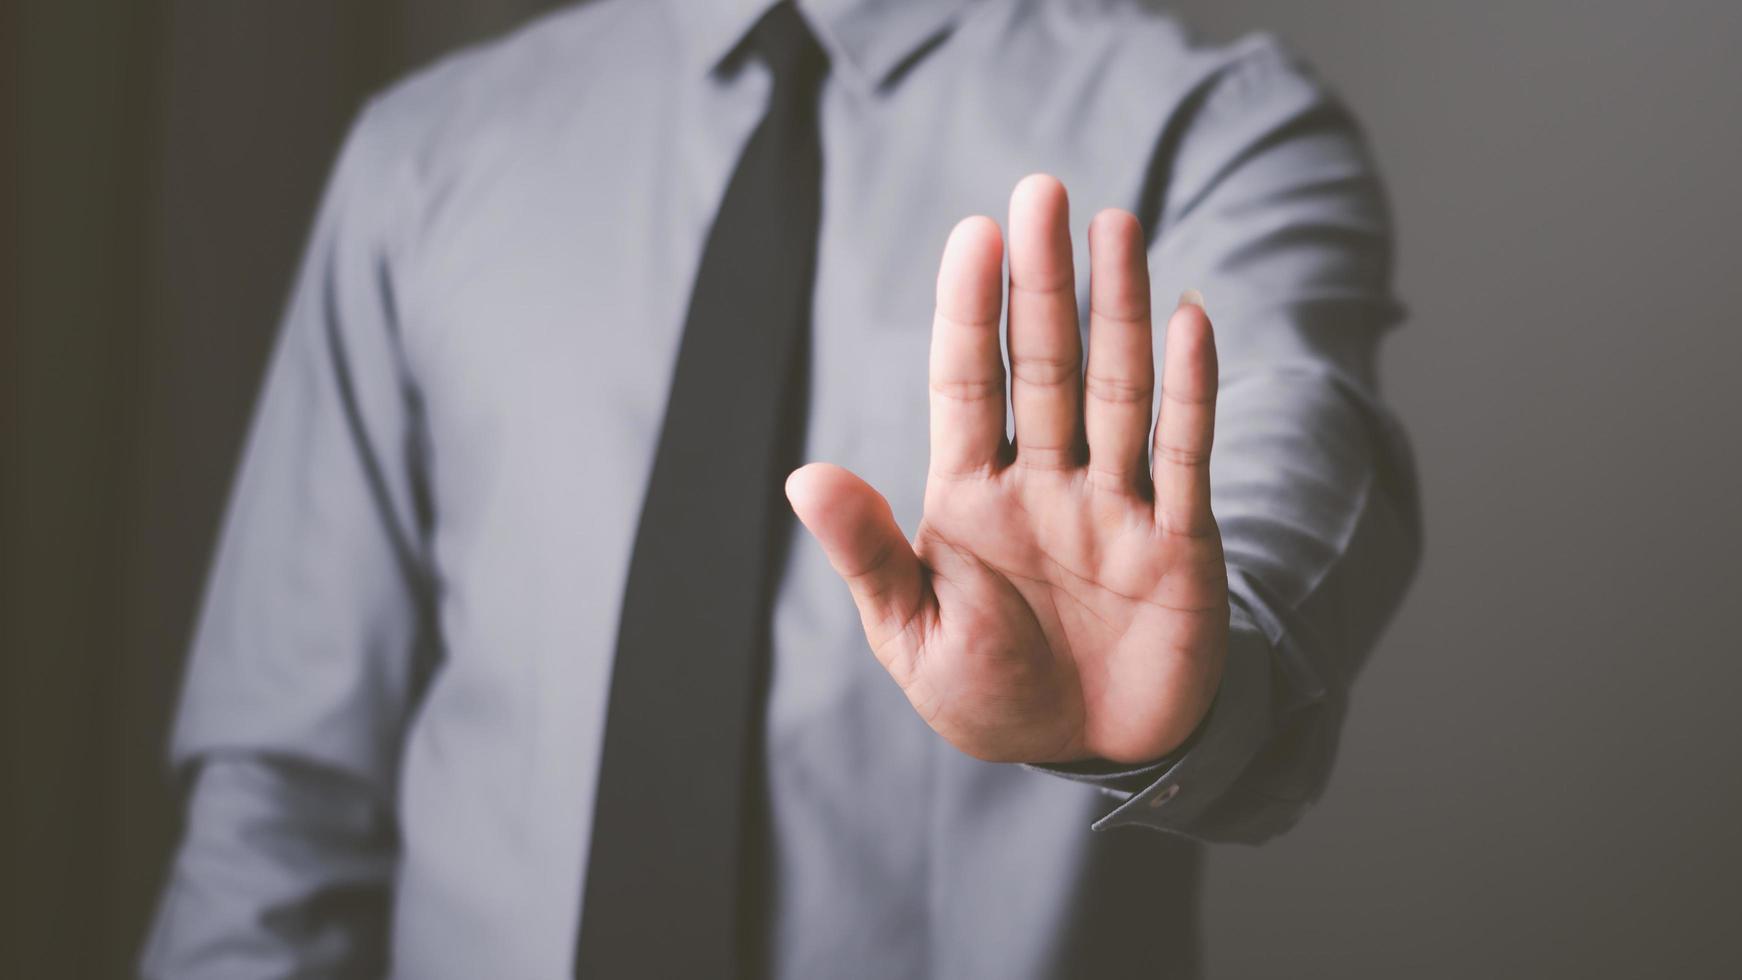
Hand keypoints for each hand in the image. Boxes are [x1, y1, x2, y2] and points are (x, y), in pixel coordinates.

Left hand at [786, 175, 1228, 764]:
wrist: (1089, 754)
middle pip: (1046, 365)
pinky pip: (1186, 453)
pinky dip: (1191, 390)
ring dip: (1119, 310)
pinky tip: (1191, 318)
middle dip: (1043, 281)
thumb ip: (870, 555)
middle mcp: (1045, 482)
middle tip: (1042, 190)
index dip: (969, 312)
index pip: (968, 384)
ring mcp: (1115, 504)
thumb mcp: (914, 636)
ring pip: (1119, 389)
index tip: (972, 234)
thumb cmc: (992, 694)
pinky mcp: (1179, 540)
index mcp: (971, 498)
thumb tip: (802, 474)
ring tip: (1114, 225)